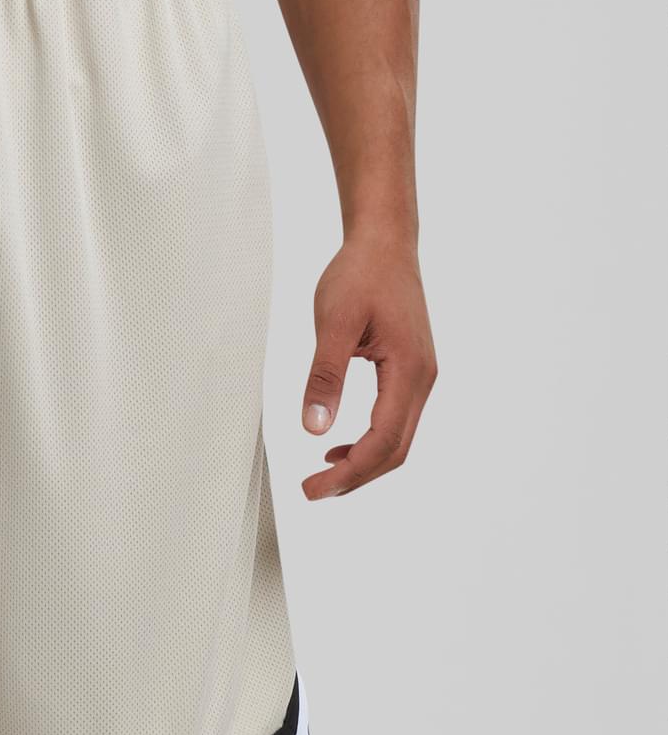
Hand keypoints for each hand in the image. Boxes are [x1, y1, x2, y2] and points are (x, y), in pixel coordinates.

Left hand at [300, 234, 436, 498]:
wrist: (385, 243)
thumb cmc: (362, 274)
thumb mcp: (334, 323)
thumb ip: (324, 377)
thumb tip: (313, 427)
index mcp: (408, 369)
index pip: (382, 441)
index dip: (348, 472)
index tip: (313, 488)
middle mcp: (422, 378)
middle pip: (394, 451)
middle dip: (354, 478)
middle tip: (312, 491)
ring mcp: (419, 377)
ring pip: (396, 441)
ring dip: (361, 464)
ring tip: (323, 475)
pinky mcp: (409, 373)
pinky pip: (394, 422)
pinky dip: (368, 444)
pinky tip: (338, 446)